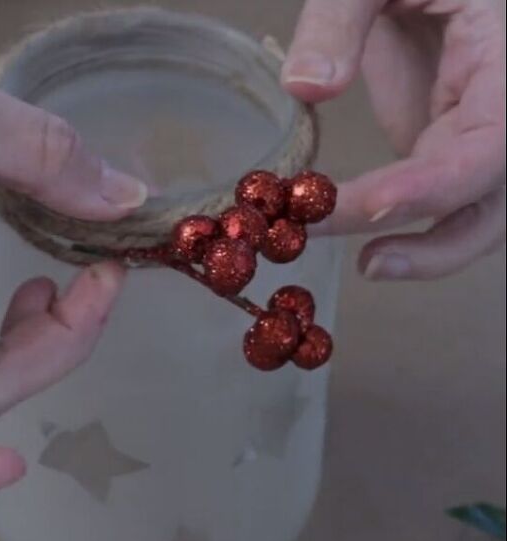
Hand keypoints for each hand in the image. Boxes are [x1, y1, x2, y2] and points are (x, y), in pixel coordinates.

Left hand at [282, 0, 504, 279]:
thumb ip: (340, 19)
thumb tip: (306, 87)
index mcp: (505, 65)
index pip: (490, 144)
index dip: (437, 184)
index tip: (375, 205)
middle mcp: (501, 112)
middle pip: (497, 202)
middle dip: (440, 244)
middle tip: (370, 263)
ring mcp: (475, 135)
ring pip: (478, 216)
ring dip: (429, 252)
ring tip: (367, 263)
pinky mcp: (444, 146)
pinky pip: (439, 202)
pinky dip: (405, 227)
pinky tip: (352, 226)